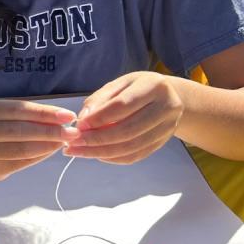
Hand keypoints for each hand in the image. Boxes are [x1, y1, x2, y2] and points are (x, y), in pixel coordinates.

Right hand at [0, 99, 76, 180]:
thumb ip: (23, 114)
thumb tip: (59, 119)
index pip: (18, 110)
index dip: (44, 113)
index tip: (67, 115)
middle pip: (20, 131)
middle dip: (50, 131)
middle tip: (72, 132)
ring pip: (22, 149)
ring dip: (48, 145)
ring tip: (64, 141)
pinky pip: (21, 163)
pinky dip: (40, 156)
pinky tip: (51, 150)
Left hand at [68, 72, 183, 163]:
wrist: (169, 97)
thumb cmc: (137, 88)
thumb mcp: (119, 85)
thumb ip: (100, 100)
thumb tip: (83, 119)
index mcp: (154, 87)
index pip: (123, 106)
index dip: (99, 118)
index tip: (79, 125)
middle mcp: (166, 108)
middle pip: (128, 130)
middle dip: (97, 139)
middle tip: (73, 143)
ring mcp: (167, 127)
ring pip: (131, 147)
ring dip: (101, 152)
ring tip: (79, 151)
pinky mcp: (162, 142)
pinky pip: (135, 156)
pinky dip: (113, 158)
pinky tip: (95, 154)